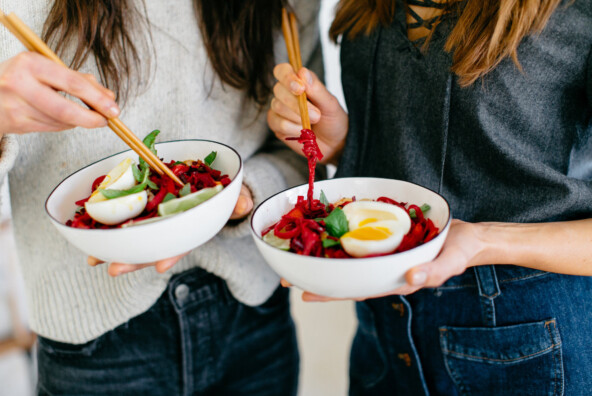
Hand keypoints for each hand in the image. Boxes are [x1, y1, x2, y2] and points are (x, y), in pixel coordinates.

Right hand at [0, 52, 118, 134]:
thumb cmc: (20, 77)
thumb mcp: (44, 68)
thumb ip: (76, 79)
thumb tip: (108, 95)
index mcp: (30, 64)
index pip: (72, 83)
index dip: (97, 98)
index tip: (113, 106)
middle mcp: (19, 84)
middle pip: (66, 109)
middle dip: (92, 117)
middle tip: (107, 120)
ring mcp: (16, 106)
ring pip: (60, 121)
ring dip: (78, 121)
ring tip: (82, 114)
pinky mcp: (16, 123)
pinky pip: (51, 128)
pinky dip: (64, 125)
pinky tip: (62, 118)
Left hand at [87, 184, 254, 275]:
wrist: (212, 182)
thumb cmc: (224, 193)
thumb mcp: (236, 196)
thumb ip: (239, 201)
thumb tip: (244, 205)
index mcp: (193, 228)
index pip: (183, 243)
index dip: (172, 254)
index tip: (160, 266)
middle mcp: (172, 228)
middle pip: (152, 246)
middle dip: (133, 260)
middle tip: (113, 269)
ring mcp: (157, 219)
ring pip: (135, 237)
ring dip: (114, 248)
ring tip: (93, 260)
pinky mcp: (144, 207)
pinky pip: (125, 217)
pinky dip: (108, 227)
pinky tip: (88, 233)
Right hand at [267, 64, 347, 163]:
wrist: (334, 144)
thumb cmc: (333, 120)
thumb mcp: (330, 104)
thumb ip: (317, 89)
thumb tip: (302, 72)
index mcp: (299, 82)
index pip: (282, 71)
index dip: (287, 77)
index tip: (300, 89)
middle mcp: (286, 94)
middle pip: (278, 89)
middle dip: (296, 103)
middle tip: (317, 115)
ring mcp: (279, 110)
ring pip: (277, 106)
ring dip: (297, 116)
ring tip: (312, 123)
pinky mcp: (277, 125)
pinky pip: (278, 123)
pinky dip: (293, 128)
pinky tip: (302, 131)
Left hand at [290, 220, 486, 301]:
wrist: (466, 236)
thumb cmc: (458, 253)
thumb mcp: (448, 264)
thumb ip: (431, 273)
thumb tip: (410, 278)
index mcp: (392, 279)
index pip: (355, 289)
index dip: (330, 292)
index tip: (304, 293)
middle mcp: (381, 268)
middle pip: (343, 274)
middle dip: (316, 276)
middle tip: (286, 276)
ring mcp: (380, 252)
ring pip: (346, 256)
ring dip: (322, 254)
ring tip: (295, 254)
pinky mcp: (382, 236)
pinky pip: (357, 235)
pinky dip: (340, 234)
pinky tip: (323, 227)